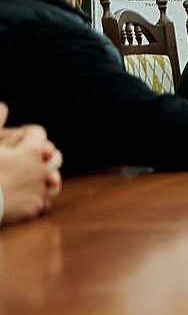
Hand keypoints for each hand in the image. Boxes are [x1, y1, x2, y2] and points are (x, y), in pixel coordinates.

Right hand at [0, 103, 62, 223]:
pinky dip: (40, 195)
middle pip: (53, 155)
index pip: (38, 133)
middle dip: (43, 152)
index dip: (28, 132)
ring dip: (47, 175)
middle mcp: (42, 169)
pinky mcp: (35, 208)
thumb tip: (3, 106)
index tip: (20, 134)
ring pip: (54, 178)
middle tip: (30, 154)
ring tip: (34, 174)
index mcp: (31, 150)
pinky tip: (30, 194)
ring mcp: (40, 190)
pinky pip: (45, 199)